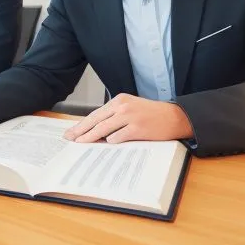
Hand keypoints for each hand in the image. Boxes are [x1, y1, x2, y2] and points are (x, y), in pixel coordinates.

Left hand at [64, 94, 193, 143]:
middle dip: (81, 131)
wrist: (174, 117)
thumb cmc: (150, 114)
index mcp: (119, 100)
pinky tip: (106, 144)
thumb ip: (114, 116)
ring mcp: (129, 117)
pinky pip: (118, 137)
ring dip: (91, 138)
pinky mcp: (137, 128)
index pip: (95, 114)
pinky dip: (111, 141)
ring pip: (104, 129)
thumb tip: (94, 130)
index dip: (82, 124)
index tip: (71, 132)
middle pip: (96, 121)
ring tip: (81, 144)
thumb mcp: (130, 107)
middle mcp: (122, 106)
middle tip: (70, 139)